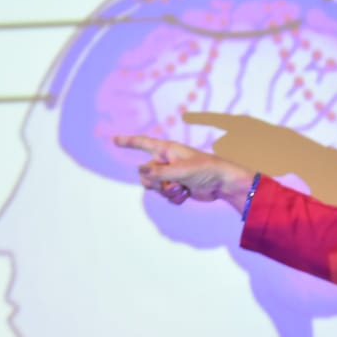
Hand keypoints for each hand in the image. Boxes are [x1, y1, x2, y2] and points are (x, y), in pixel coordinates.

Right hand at [112, 134, 254, 211]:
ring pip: (154, 187)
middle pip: (145, 174)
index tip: (114, 139)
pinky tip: (187, 194)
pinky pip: (165, 196)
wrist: (223, 183)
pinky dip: (174, 198)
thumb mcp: (181, 170)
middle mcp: (166, 161)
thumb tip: (140, 172)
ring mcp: (171, 175)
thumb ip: (159, 173)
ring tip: (184, 187)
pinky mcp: (177, 187)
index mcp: (167, 150)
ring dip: (167, 191)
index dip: (128, 142)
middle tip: (174, 181)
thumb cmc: (206, 169)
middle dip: (156, 182)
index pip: (143, 143)